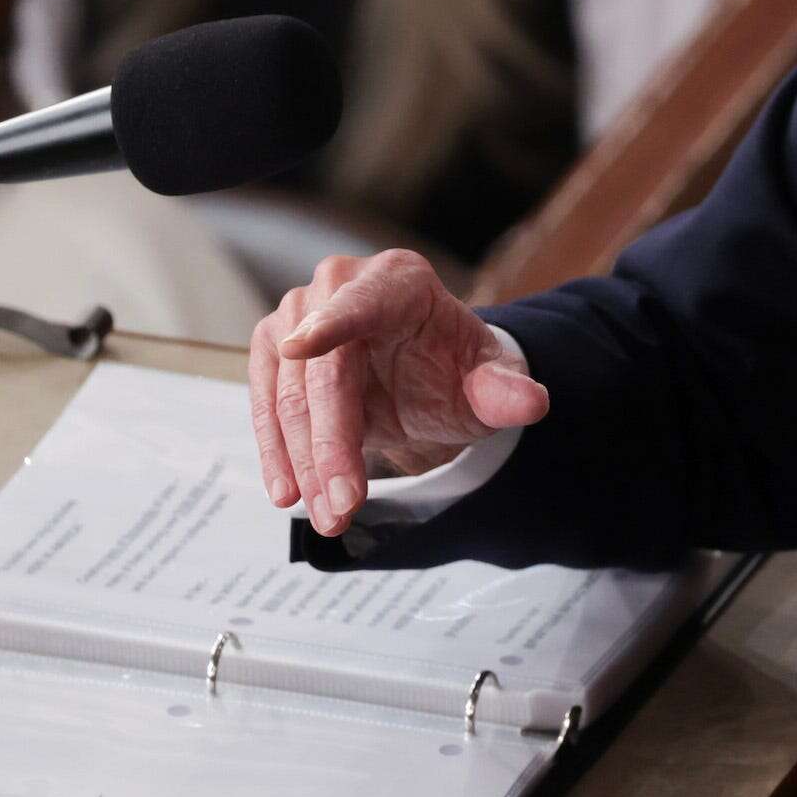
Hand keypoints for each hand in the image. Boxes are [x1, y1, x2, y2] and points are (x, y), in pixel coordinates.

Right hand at [250, 249, 549, 536]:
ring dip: (301, 460)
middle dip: (330, 443)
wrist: (424, 376)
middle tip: (343, 506)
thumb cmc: (454, 370)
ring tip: (326, 515)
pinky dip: (276, 451)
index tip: (301, 347)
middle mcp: (340, 283)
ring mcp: (299, 314)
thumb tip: (531, 402)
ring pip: (288, 394)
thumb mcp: (488, 382)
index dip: (332, 324)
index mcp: (399, 280)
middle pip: (325, 370)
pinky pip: (265, 403)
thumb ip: (506, 391)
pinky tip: (288, 491)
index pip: (363, 301)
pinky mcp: (274, 348)